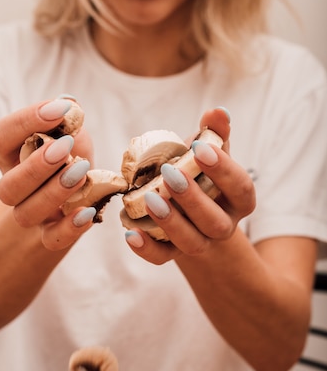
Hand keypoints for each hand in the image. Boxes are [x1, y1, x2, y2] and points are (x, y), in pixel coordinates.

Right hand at [0, 98, 95, 249]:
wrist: (85, 191)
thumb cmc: (72, 155)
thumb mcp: (70, 132)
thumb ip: (67, 119)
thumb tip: (69, 104)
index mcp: (9, 156)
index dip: (24, 122)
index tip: (59, 109)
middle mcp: (13, 187)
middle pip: (7, 187)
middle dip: (36, 166)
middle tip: (66, 146)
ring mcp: (31, 214)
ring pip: (25, 214)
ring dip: (53, 193)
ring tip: (81, 171)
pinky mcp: (51, 234)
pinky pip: (52, 240)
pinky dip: (69, 229)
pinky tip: (88, 212)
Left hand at [124, 107, 255, 262]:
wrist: (191, 212)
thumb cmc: (202, 176)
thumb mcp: (209, 154)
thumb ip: (214, 134)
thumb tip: (218, 111)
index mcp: (239, 200)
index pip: (240, 188)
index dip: (223, 170)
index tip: (199, 149)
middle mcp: (223, 226)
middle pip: (214, 221)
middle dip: (193, 198)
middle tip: (169, 173)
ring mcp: (199, 243)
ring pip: (191, 243)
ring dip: (171, 222)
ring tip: (149, 198)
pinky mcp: (173, 254)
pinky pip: (161, 258)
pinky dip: (146, 249)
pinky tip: (130, 232)